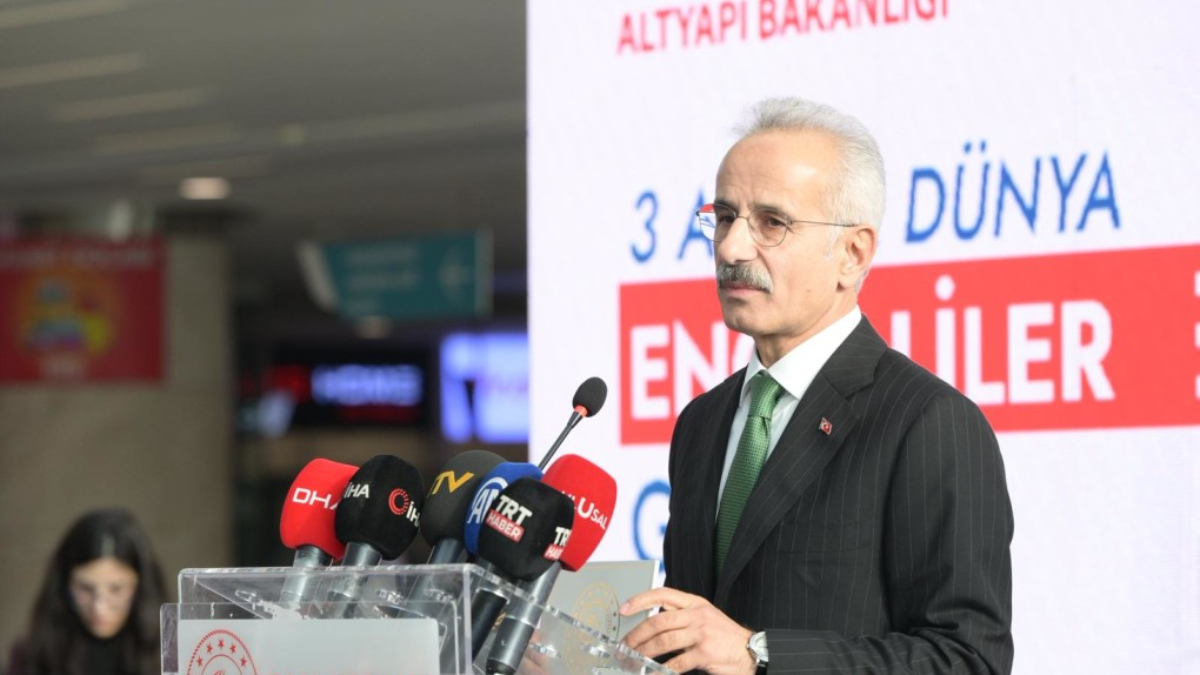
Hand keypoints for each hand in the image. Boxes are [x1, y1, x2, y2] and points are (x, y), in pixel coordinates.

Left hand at [619, 588, 753, 674]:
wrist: (752, 651)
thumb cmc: (724, 637)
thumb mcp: (705, 618)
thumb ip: (681, 617)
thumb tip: (650, 626)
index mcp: (695, 603)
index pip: (662, 594)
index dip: (640, 600)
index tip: (624, 609)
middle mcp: (697, 615)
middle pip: (658, 621)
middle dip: (637, 635)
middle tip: (625, 645)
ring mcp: (702, 633)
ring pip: (663, 641)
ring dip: (644, 653)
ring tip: (634, 660)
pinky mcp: (705, 653)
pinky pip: (676, 663)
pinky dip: (660, 670)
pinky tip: (652, 673)